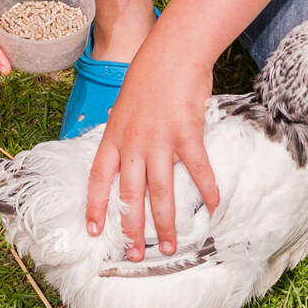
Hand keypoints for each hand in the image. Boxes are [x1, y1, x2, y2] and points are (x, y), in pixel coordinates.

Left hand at [85, 43, 218, 259]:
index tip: (94, 231)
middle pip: (130, 195)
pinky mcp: (186, 135)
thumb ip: (124, 132)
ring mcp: (159, 141)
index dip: (96, 207)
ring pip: (160, 192)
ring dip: (165, 223)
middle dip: (131, 229)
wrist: (173, 52)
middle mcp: (133, 143)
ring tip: (170, 246)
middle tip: (135, 255)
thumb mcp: (125, 105)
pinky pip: (197, 170)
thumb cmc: (150, 75)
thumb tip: (124, 152)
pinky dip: (207, 190)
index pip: (99, 179)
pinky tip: (214, 208)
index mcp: (114, 137)